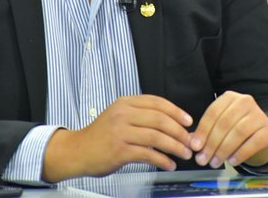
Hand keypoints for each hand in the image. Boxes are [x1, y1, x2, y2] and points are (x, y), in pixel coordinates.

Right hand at [42, 95, 193, 181]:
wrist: (78, 150)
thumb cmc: (101, 135)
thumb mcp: (118, 116)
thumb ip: (140, 115)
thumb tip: (171, 123)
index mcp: (125, 103)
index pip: (157, 102)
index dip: (176, 111)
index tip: (188, 121)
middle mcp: (123, 114)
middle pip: (160, 119)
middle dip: (180, 131)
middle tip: (190, 141)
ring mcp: (121, 132)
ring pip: (156, 137)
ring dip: (175, 146)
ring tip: (184, 153)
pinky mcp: (120, 150)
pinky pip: (148, 155)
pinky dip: (162, 160)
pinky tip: (169, 164)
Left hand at [189, 91, 267, 168]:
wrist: (262, 135)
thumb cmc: (236, 128)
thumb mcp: (221, 125)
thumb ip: (207, 131)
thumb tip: (192, 143)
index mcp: (229, 97)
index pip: (213, 112)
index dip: (202, 130)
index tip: (194, 146)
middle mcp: (244, 102)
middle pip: (224, 123)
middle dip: (211, 143)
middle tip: (203, 159)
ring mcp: (258, 115)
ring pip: (237, 133)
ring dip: (224, 150)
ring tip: (215, 162)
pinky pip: (252, 143)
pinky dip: (240, 154)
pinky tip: (231, 162)